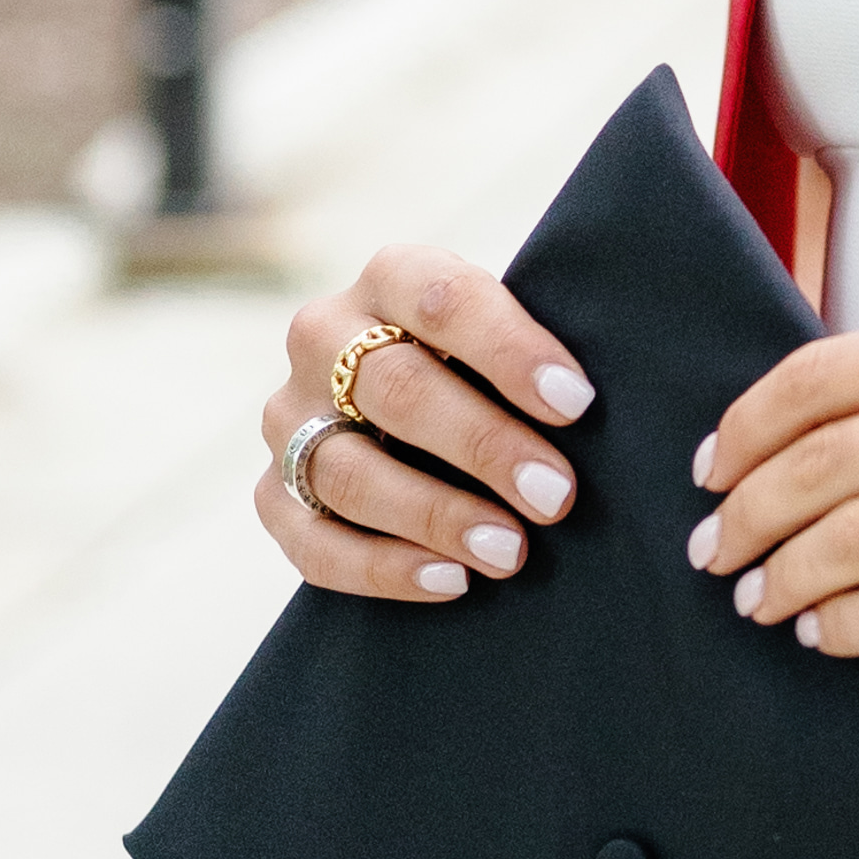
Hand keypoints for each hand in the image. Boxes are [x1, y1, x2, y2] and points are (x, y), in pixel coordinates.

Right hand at [254, 244, 592, 607]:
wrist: (415, 406)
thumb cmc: (489, 367)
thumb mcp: (507, 334)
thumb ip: (532, 354)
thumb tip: (585, 410)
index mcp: (391, 278)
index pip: (443, 299)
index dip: (509, 350)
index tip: (575, 403)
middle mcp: (323, 337)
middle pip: (395, 389)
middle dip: (483, 445)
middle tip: (555, 495)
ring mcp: (289, 417)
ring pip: (347, 471)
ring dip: (434, 516)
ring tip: (510, 550)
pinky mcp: (273, 492)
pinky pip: (313, 542)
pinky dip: (382, 568)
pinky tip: (452, 580)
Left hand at [690, 302, 858, 685]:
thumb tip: (836, 432)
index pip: (814, 379)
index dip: (744, 432)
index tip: (715, 467)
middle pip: (811, 467)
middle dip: (743, 518)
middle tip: (713, 552)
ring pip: (845, 547)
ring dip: (782, 582)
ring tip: (762, 603)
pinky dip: (847, 632)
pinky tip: (832, 637)